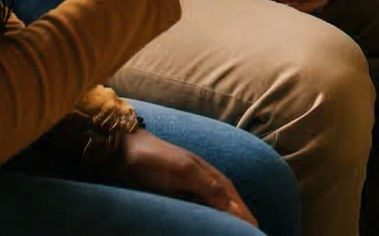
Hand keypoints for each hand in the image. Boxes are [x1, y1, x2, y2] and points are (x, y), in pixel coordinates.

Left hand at [111, 126, 258, 226]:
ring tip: (233, 234)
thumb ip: (209, 187)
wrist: (122, 151)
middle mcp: (205, 183)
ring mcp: (190, 190)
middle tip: (252, 235)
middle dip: (240, 221)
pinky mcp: (176, 198)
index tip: (257, 232)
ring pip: (214, 211)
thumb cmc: (153, 158)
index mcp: (211, 176)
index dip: (246, 218)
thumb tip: (233, 208)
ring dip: (225, 222)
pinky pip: (198, 213)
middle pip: (229, 207)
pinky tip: (206, 227)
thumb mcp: (183, 170)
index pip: (235, 203)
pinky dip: (206, 221)